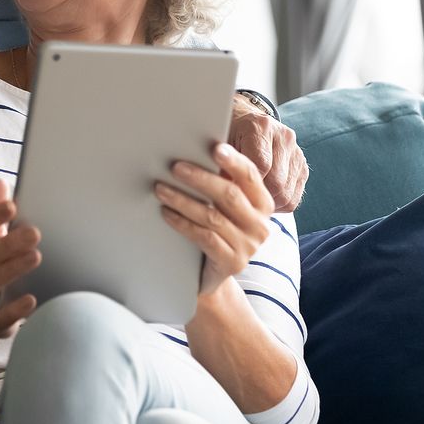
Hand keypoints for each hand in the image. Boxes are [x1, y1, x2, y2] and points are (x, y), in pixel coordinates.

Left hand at [156, 142, 274, 294]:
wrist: (212, 275)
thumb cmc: (216, 231)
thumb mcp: (224, 208)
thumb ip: (219, 183)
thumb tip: (192, 150)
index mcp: (263, 203)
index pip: (250, 176)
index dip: (234, 161)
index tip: (215, 148)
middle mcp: (260, 225)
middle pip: (230, 195)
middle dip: (201, 178)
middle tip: (175, 167)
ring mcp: (248, 246)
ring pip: (212, 217)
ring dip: (183, 200)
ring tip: (160, 189)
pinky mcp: (232, 262)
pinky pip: (203, 237)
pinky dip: (182, 223)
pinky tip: (166, 213)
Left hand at [228, 104, 307, 212]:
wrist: (247, 122)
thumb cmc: (228, 135)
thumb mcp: (219, 145)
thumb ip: (221, 166)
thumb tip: (219, 193)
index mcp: (261, 127)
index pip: (260, 165)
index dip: (245, 185)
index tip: (233, 195)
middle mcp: (284, 137)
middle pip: (276, 181)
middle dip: (257, 197)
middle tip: (240, 204)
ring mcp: (296, 152)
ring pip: (286, 193)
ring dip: (268, 204)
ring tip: (250, 204)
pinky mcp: (302, 166)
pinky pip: (294, 197)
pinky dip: (277, 204)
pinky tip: (262, 201)